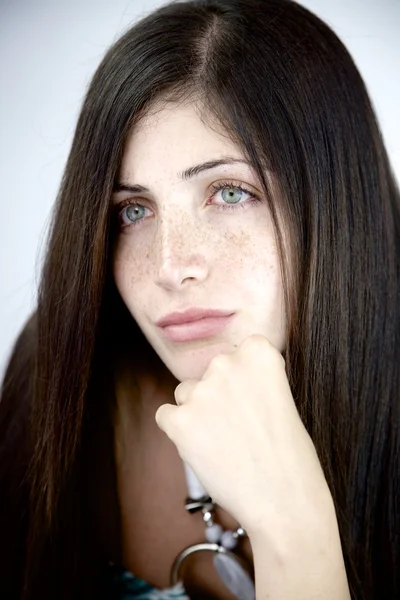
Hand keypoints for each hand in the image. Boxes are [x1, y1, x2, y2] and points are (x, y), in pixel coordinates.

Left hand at [156, 334, 348, 598]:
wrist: (284, 504)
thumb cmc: (291, 458)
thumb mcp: (283, 400)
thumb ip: (254, 382)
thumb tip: (226, 384)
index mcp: (258, 353)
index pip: (239, 352)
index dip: (243, 378)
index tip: (252, 399)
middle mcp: (226, 364)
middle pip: (209, 373)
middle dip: (218, 395)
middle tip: (238, 428)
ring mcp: (201, 391)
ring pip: (186, 393)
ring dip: (197, 412)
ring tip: (223, 444)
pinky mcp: (179, 420)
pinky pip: (165, 415)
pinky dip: (178, 432)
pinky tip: (202, 450)